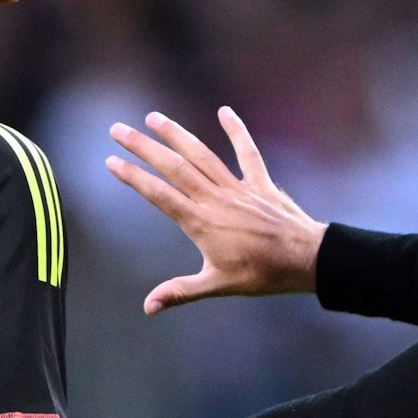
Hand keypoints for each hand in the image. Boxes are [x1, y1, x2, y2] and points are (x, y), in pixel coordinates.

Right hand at [106, 107, 326, 314]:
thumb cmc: (262, 275)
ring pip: (202, 155)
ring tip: (153, 117)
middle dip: (143, 147)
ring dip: (176, 134)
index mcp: (201, 223)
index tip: (111, 162)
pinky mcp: (260, 182)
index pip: (159, 195)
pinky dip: (237, 131)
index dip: (133, 177)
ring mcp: (237, 188)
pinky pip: (246, 153)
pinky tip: (225, 111)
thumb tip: (148, 307)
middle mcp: (215, 200)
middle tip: (118, 130)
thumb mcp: (217, 285)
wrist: (306, 259)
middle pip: (174, 167)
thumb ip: (180, 292)